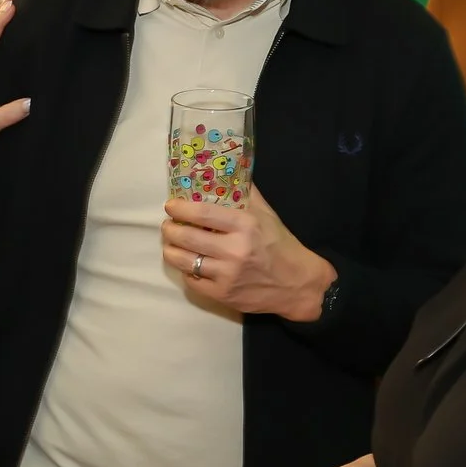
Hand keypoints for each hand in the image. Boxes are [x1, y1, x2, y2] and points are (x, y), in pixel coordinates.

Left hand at [162, 185, 335, 319]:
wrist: (297, 285)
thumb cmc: (280, 246)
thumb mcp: (267, 216)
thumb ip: (246, 194)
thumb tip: (227, 171)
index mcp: (245, 226)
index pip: (203, 213)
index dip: (181, 209)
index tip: (171, 206)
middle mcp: (235, 251)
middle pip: (187, 237)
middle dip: (170, 230)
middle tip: (168, 225)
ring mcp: (227, 275)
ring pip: (184, 261)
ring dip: (171, 250)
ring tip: (171, 244)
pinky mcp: (222, 295)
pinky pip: (192, 281)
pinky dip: (186, 271)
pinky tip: (189, 263)